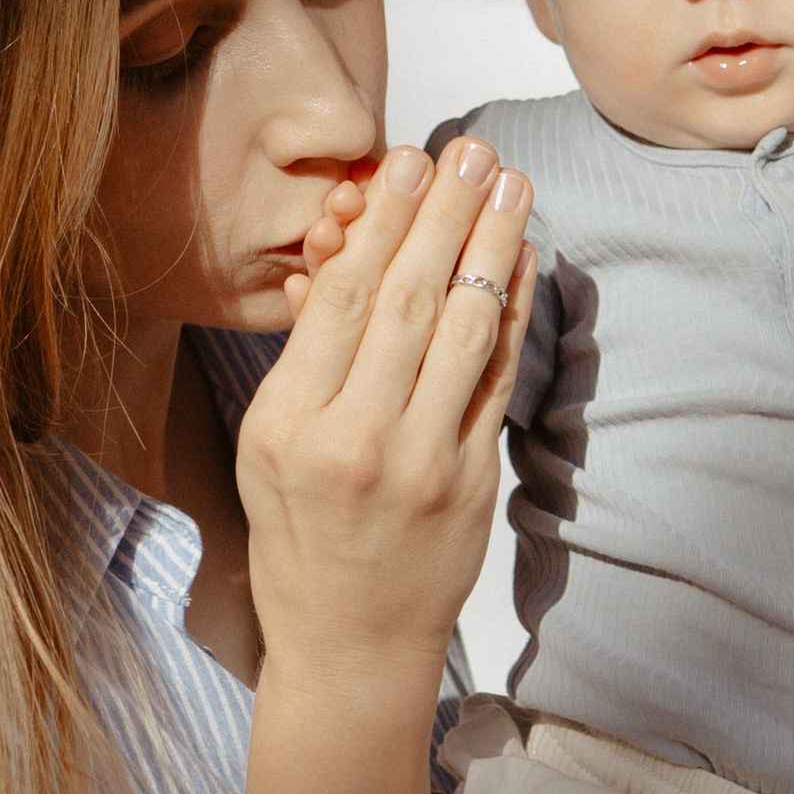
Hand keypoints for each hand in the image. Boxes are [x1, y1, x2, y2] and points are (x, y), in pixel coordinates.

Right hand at [238, 135, 533, 677]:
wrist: (349, 642)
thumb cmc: (300, 534)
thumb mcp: (269, 446)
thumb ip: (307, 360)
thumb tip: (346, 258)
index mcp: (288, 425)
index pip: (340, 300)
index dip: (380, 222)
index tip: (405, 163)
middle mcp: (354, 440)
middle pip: (407, 300)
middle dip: (443, 214)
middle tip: (469, 151)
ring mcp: (420, 463)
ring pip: (464, 330)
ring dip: (492, 247)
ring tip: (509, 185)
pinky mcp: (472, 480)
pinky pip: (498, 377)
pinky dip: (515, 312)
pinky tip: (524, 260)